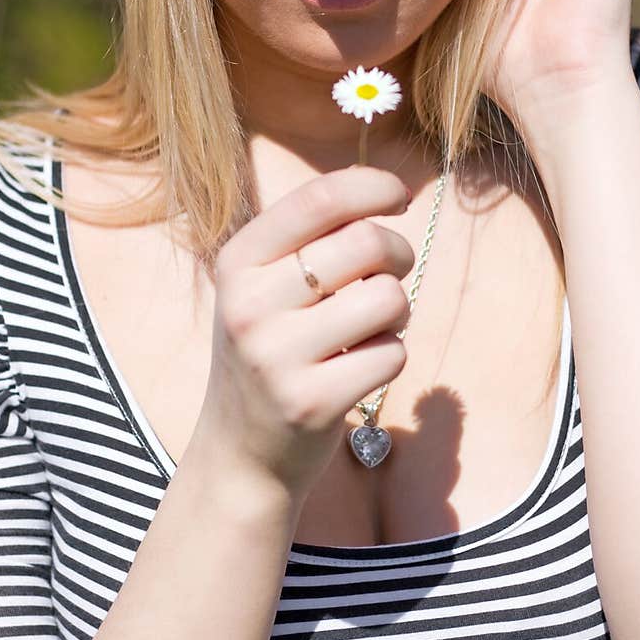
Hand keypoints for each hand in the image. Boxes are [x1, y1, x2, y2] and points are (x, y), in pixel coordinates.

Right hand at [190, 167, 414, 504]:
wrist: (240, 452)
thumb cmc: (270, 352)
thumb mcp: (264, 287)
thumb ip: (310, 239)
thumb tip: (386, 192)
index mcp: (238, 263)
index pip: (320, 199)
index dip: (374, 187)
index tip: (401, 196)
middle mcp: (249, 305)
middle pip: (367, 243)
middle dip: (398, 253)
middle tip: (392, 274)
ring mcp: (276, 356)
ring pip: (388, 298)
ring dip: (398, 310)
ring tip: (371, 328)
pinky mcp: (311, 402)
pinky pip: (392, 354)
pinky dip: (390, 357)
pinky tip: (359, 370)